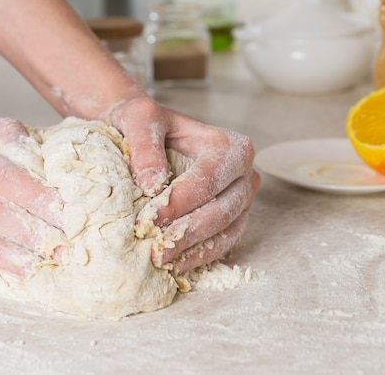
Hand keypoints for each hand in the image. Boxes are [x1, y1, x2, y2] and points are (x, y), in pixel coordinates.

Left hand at [109, 98, 260, 274]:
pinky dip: (200, 256)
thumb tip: (152, 183)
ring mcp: (242, 200)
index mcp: (230, 146)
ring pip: (227, 232)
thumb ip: (145, 145)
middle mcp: (244, 174)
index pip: (208, 179)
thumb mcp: (139, 118)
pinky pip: (223, 244)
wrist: (145, 131)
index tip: (147, 219)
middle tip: (154, 251)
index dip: (179, 202)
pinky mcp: (232, 219)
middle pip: (222, 210)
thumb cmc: (146, 123)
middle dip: (187, 233)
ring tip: (161, 261)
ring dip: (194, 250)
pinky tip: (174, 266)